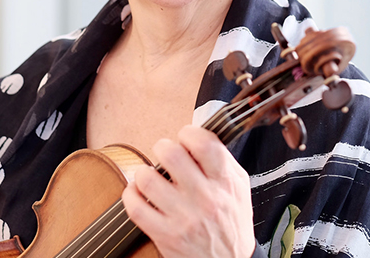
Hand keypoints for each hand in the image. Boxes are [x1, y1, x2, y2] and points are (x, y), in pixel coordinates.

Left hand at [121, 126, 255, 257]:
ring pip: (148, 178)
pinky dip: (131, 195)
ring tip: (151, 175)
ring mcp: (184, 218)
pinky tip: (138, 193)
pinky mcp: (166, 235)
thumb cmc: (232, 223)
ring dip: (145, 172)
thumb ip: (222, 159)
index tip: (186, 138)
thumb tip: (198, 134)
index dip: (189, 133)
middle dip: (163, 147)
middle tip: (165, 154)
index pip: (204, 143)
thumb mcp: (239, 187)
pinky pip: (135, 208)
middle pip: (172, 154)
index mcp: (224, 182)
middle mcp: (205, 198)